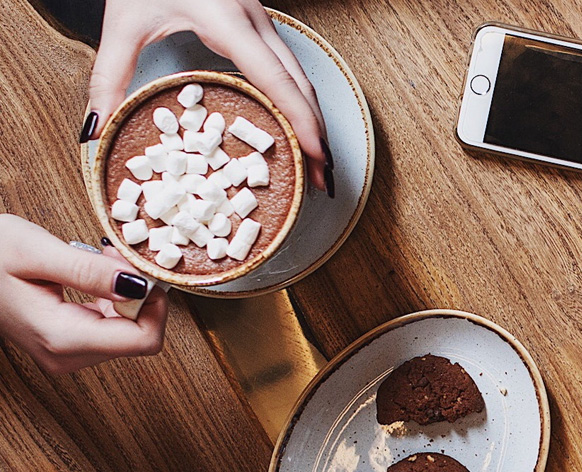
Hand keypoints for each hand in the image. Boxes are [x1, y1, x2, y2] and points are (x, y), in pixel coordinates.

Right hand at [0, 215, 165, 373]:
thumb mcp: (35, 251)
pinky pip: (109, 328)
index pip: (143, 340)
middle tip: (114, 257)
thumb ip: (88, 272)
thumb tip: (138, 286)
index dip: (153, 303)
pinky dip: (112, 301)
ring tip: (99, 262)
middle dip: (139, 295)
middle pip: (137, 337)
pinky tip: (95, 276)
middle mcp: (66, 355)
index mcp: (61, 338)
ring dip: (126, 296)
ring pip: (126, 333)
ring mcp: (65, 354)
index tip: (140, 270)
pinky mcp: (66, 345)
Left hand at [86, 0, 329, 192]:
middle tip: (322, 178)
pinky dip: (300, 103)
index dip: (301, 121)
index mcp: (228, 21)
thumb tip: (97, 126)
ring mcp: (261, 21)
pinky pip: (290, 69)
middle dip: (317, 134)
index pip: (276, 80)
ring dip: (314, 120)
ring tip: (316, 162)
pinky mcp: (258, 24)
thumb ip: (109, 75)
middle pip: (301, 84)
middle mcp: (254, 21)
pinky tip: (297, 127)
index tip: (316, 157)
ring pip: (302, 77)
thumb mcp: (122, 23)